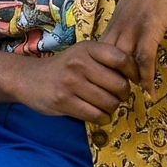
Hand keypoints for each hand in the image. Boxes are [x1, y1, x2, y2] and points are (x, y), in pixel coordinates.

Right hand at [18, 41, 137, 123]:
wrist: (29, 79)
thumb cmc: (63, 68)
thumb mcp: (82, 54)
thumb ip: (105, 60)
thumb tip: (137, 76)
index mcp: (87, 48)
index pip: (122, 59)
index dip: (133, 72)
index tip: (132, 80)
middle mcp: (79, 63)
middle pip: (119, 85)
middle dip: (123, 95)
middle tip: (116, 96)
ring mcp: (71, 83)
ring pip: (109, 103)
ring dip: (112, 108)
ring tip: (105, 105)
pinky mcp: (64, 101)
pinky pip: (96, 116)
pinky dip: (102, 118)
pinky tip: (97, 114)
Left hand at [99, 0, 166, 98]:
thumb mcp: (139, 3)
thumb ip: (133, 19)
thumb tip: (134, 32)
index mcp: (116, 19)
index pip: (99, 49)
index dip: (99, 68)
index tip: (102, 84)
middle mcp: (120, 24)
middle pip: (104, 59)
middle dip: (106, 80)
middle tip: (110, 98)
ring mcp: (134, 26)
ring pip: (120, 61)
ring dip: (124, 82)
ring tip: (127, 100)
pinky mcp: (150, 27)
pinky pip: (145, 58)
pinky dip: (146, 77)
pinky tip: (149, 91)